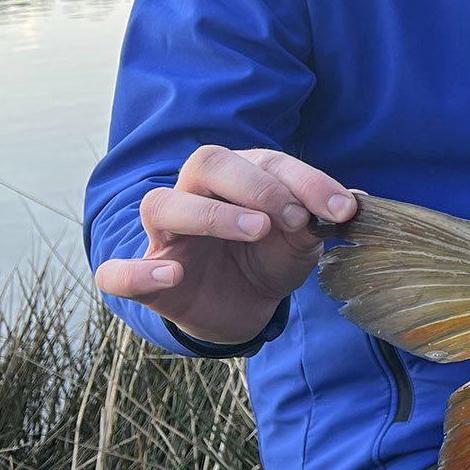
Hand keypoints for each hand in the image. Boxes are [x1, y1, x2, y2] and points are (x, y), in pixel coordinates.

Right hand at [94, 145, 355, 346]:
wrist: (243, 307)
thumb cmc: (270, 260)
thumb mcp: (300, 243)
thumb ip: (315, 221)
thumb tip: (353, 201)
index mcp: (238, 177)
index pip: (267, 161)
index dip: (307, 180)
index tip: (342, 209)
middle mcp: (195, 194)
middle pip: (207, 163)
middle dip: (256, 185)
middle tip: (293, 218)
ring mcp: (166, 235)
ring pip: (161, 204)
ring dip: (210, 214)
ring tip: (257, 231)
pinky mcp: (145, 279)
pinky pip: (117, 271)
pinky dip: (136, 272)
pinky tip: (171, 276)